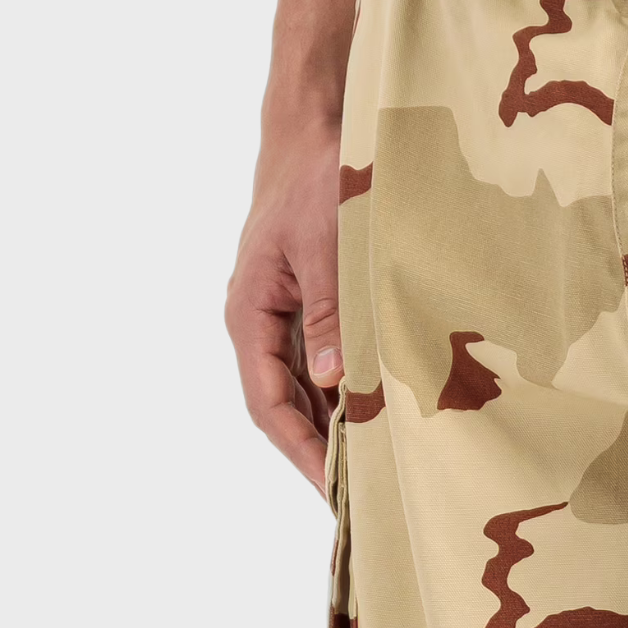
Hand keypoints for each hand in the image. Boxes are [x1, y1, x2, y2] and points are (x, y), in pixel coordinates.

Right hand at [225, 112, 344, 494]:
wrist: (318, 125)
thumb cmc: (318, 177)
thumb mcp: (327, 248)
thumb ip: (329, 315)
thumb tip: (332, 383)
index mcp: (250, 313)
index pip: (268, 404)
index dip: (300, 451)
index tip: (331, 490)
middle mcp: (261, 323)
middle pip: (284, 407)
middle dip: (318, 453)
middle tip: (359, 502)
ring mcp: (285, 317)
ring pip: (305, 391)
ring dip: (334, 429)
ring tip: (371, 474)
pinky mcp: (311, 308)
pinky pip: (325, 365)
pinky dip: (347, 396)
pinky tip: (377, 422)